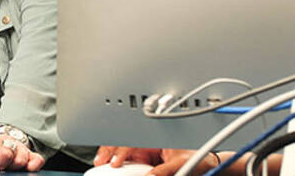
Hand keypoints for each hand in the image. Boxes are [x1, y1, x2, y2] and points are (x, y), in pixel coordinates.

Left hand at [0, 131, 44, 172]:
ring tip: (10, 169)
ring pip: (22, 157)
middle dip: (5, 162)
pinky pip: (36, 160)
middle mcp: (8, 143)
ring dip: (16, 165)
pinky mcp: (33, 155)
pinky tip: (27, 168)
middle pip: (9, 152)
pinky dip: (33, 165)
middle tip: (1, 170)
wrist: (8, 139)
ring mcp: (21, 149)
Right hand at [94, 147, 218, 175]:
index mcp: (156, 137)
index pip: (133, 141)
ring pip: (123, 153)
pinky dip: (119, 165)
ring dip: (111, 157)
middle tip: (100, 161)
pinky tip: (114, 168)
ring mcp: (145, 152)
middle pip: (123, 144)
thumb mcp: (182, 164)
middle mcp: (148, 143)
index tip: (115, 162)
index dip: (121, 151)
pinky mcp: (145, 160)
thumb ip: (164, 171)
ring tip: (102, 164)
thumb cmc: (199, 157)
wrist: (208, 164)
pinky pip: (129, 162)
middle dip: (108, 150)